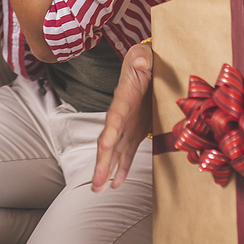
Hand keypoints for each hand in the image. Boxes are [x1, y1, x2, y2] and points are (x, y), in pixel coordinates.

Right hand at [92, 43, 153, 191]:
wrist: (147, 65)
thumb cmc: (146, 59)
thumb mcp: (145, 54)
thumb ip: (142, 57)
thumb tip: (140, 62)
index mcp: (124, 96)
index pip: (115, 115)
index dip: (110, 130)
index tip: (105, 146)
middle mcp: (121, 114)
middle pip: (108, 140)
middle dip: (101, 162)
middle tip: (96, 182)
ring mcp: (126, 125)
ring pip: (113, 151)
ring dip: (106, 170)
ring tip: (98, 189)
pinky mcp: (134, 131)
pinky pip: (126, 152)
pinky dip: (121, 168)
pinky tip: (116, 183)